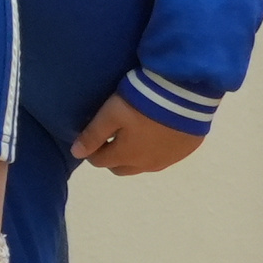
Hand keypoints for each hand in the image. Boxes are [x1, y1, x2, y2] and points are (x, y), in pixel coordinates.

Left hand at [71, 97, 201, 176]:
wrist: (186, 94)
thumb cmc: (143, 102)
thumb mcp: (112, 113)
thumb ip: (93, 134)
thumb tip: (76, 153)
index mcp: (125, 156)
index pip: (99, 161)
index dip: (92, 150)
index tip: (93, 137)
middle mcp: (146, 164)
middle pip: (121, 168)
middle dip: (112, 157)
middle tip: (112, 137)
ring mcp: (168, 160)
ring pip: (144, 166)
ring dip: (135, 156)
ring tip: (136, 134)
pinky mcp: (185, 151)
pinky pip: (166, 157)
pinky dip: (157, 149)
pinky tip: (159, 132)